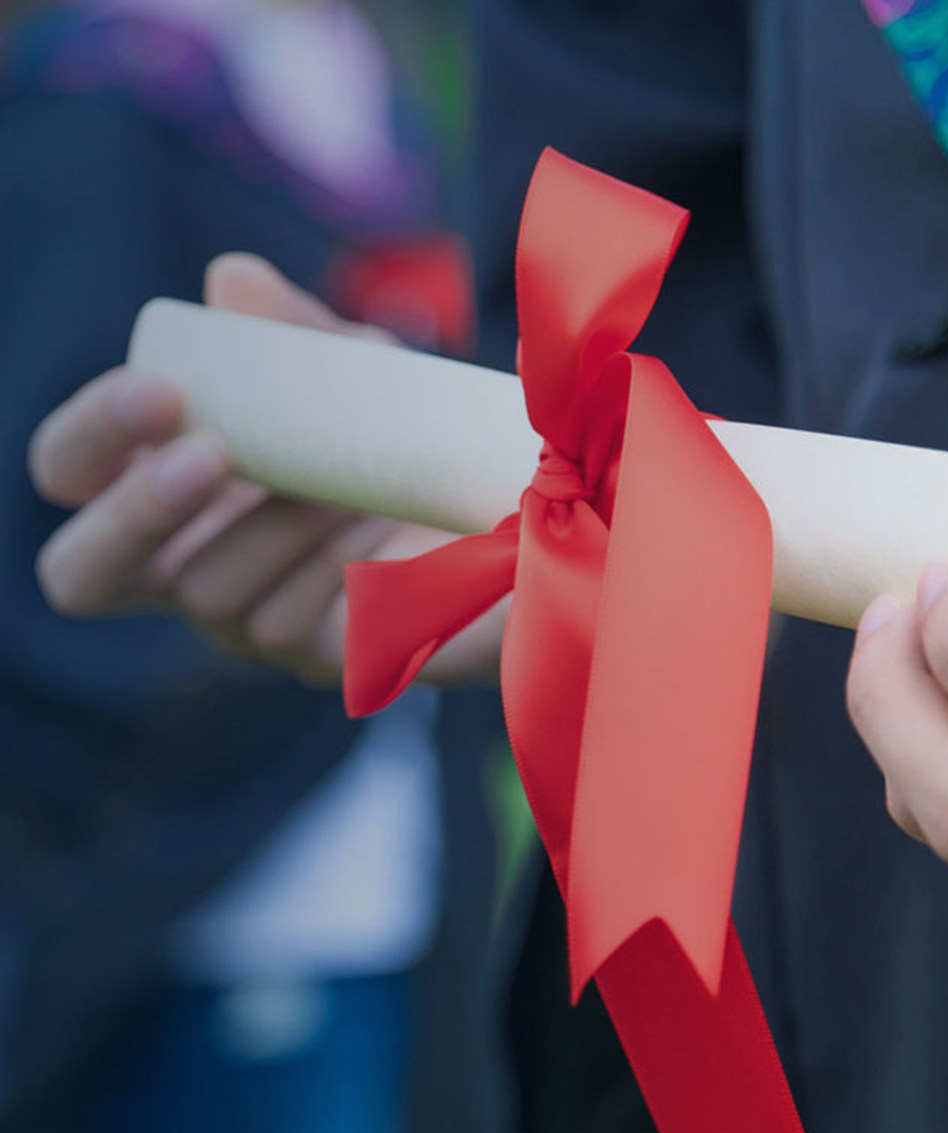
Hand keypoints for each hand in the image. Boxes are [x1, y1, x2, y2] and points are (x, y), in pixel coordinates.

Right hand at [29, 253, 502, 686]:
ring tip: (353, 480)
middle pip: (85, 573)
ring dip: (281, 523)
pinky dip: (338, 567)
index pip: (69, 472)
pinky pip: (297, 627)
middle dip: (141, 511)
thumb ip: (290, 334)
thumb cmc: (399, 433)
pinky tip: (384, 524)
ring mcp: (248, 626)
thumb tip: (232, 281)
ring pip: (214, 593)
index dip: (91, 436)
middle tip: (216, 455)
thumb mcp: (351, 372)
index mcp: (168, 487)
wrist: (505, 506)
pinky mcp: (321, 661)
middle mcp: (186, 568)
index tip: (163, 389)